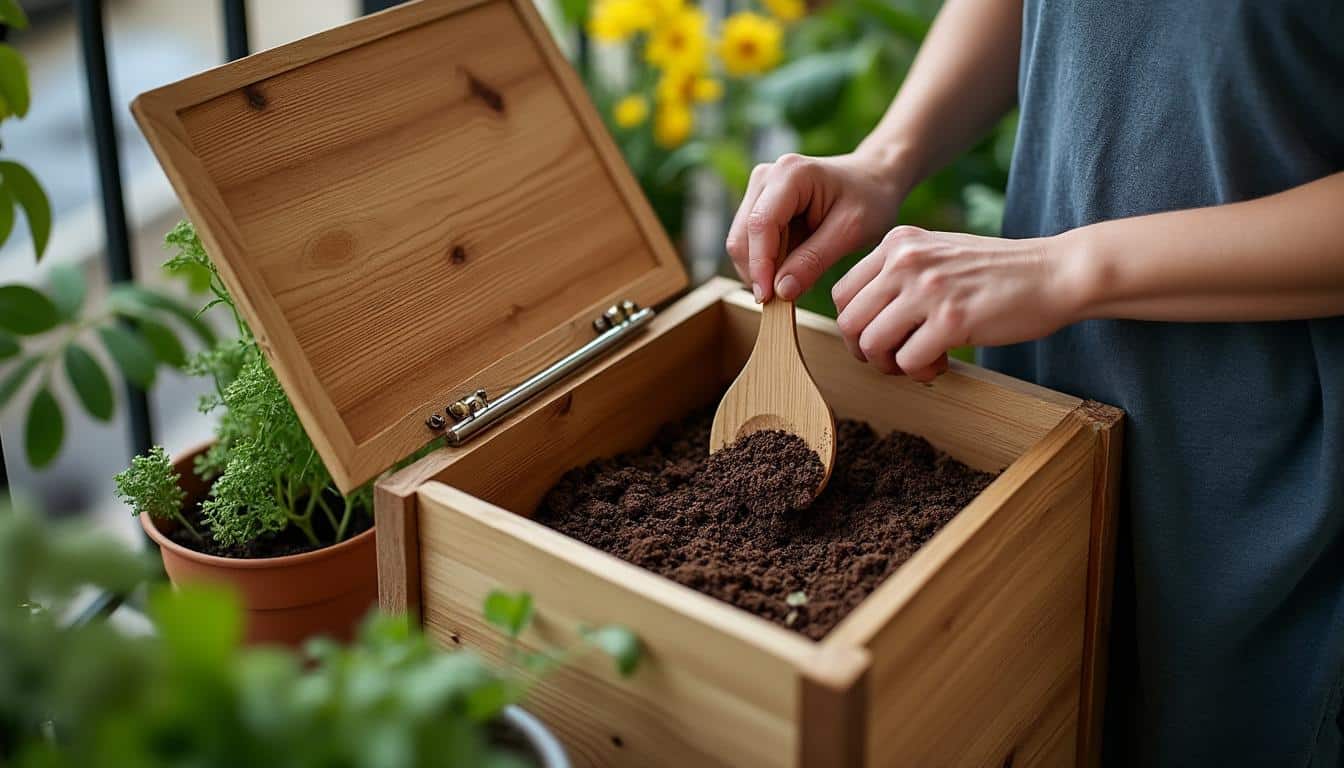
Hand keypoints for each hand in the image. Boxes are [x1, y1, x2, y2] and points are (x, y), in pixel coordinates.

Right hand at [725, 152, 907, 302]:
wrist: (874, 180)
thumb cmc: (870, 199)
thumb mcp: (850, 231)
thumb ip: (813, 261)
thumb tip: (780, 291)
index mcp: (790, 174)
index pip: (761, 225)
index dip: (760, 265)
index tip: (767, 298)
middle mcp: (766, 177)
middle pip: (743, 235)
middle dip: (758, 271)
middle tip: (783, 299)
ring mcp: (759, 190)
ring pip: (742, 242)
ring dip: (761, 269)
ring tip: (794, 281)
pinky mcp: (759, 205)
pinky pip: (750, 243)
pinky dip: (766, 263)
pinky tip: (790, 268)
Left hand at [831, 226, 1080, 381]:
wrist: (1056, 272)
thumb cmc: (997, 272)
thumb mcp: (938, 253)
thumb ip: (898, 273)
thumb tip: (860, 319)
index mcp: (898, 243)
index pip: (842, 293)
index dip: (856, 326)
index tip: (880, 337)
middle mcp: (906, 261)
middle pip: (849, 321)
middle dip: (866, 351)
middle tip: (894, 357)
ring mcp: (928, 289)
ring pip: (872, 344)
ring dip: (891, 365)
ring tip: (919, 361)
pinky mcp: (952, 320)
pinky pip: (908, 361)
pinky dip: (919, 372)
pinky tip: (941, 364)